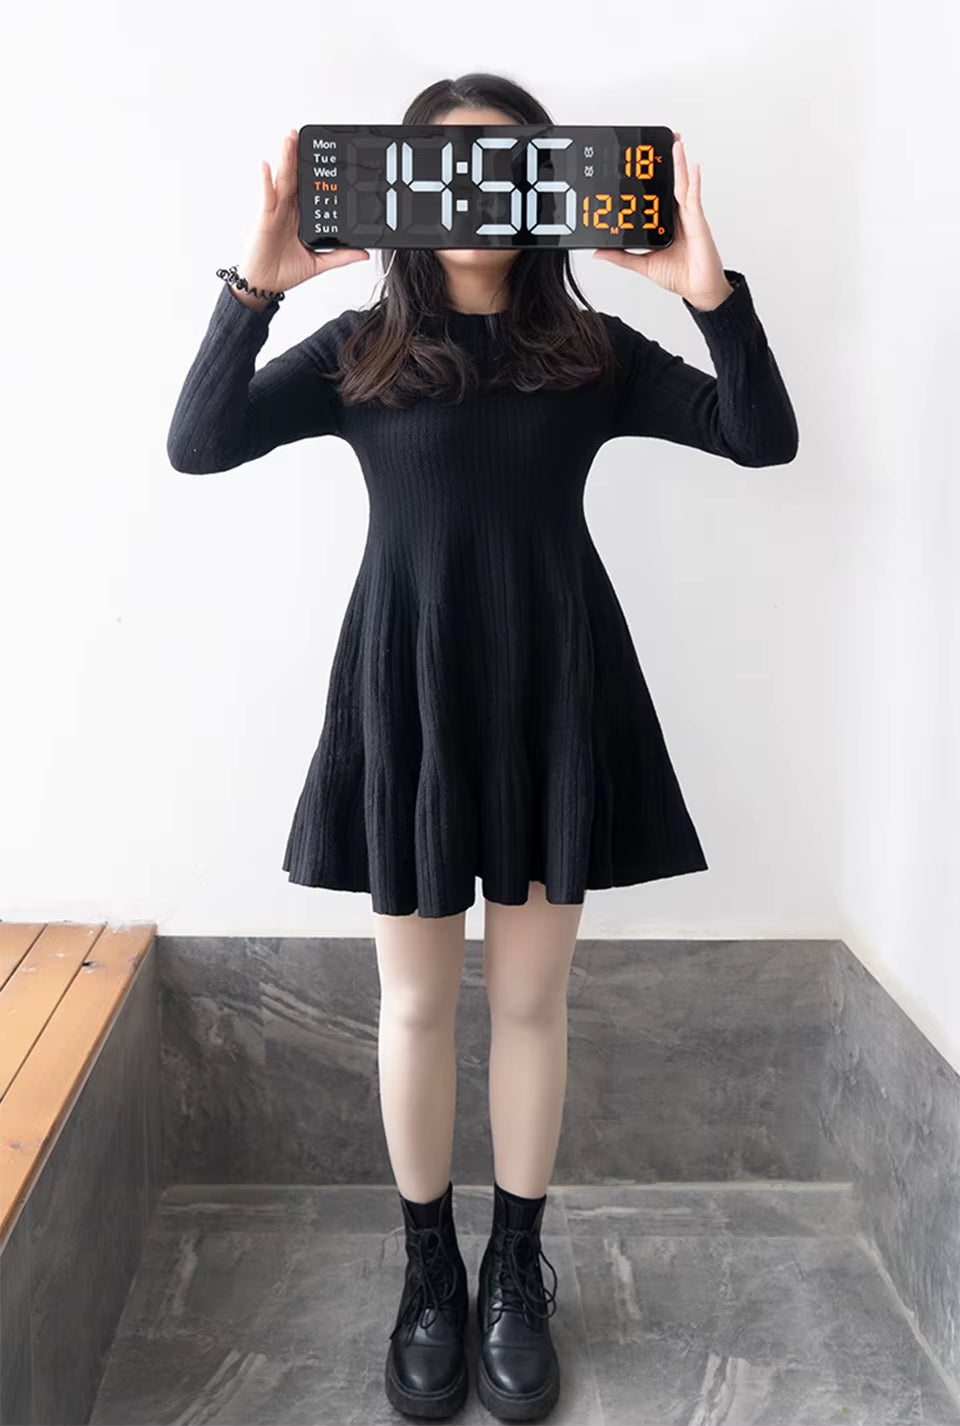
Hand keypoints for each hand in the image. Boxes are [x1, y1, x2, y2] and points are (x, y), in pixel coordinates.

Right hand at [239, 129, 369, 294]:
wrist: (265, 286)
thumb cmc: (285, 272)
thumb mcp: (319, 263)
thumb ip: (341, 256)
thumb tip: (363, 253)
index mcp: (300, 216)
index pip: (309, 188)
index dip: (313, 171)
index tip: (323, 154)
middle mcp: (287, 209)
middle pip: (294, 177)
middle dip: (296, 155)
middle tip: (300, 135)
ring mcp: (276, 211)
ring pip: (282, 180)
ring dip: (285, 159)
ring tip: (289, 140)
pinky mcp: (265, 219)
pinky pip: (267, 196)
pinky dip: (266, 181)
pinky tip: (267, 166)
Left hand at [593, 134, 732, 309]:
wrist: (698, 289)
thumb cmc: (677, 276)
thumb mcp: (642, 264)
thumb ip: (621, 256)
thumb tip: (598, 252)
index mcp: (662, 223)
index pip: (653, 197)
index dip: (647, 180)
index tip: (638, 164)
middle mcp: (675, 215)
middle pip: (669, 184)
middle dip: (666, 163)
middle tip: (659, 142)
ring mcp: (687, 216)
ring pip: (680, 185)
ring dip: (678, 164)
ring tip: (674, 145)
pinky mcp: (697, 222)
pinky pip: (693, 198)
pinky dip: (693, 182)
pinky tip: (691, 168)